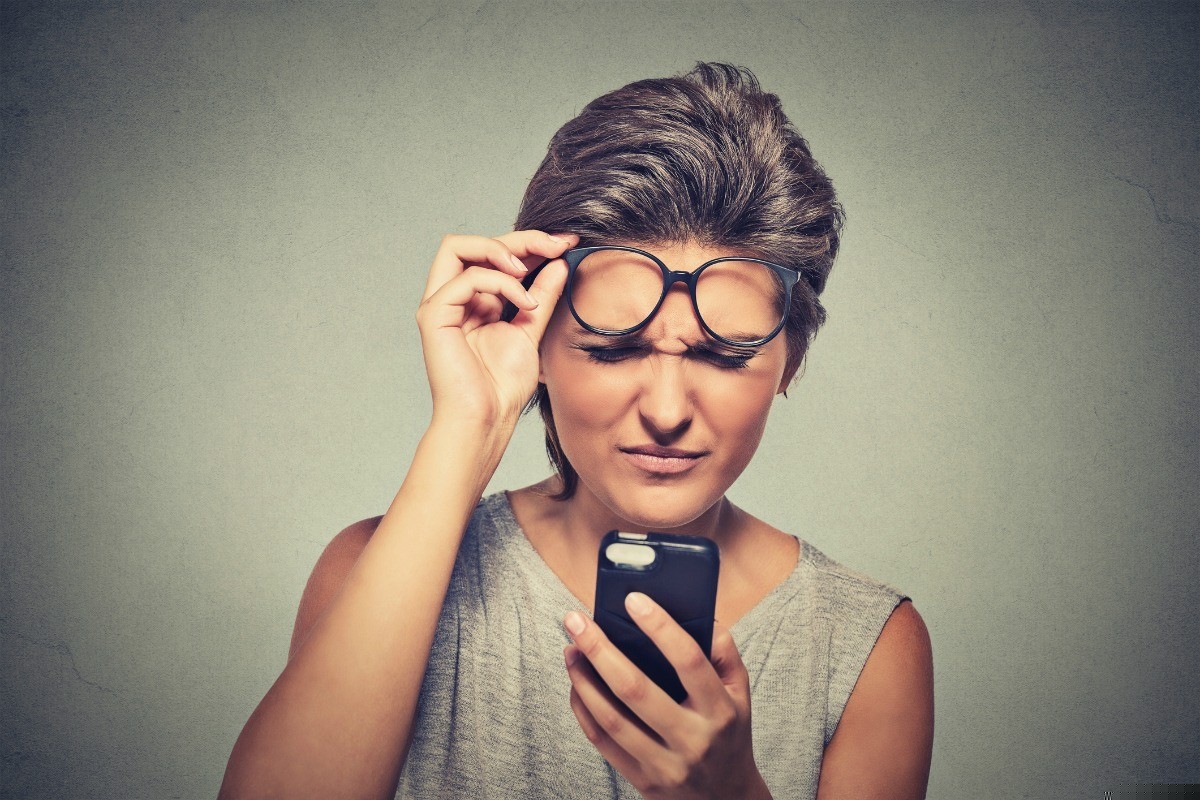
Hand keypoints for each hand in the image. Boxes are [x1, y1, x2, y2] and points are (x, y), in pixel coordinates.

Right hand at [415, 230, 577, 429]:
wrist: (487, 419)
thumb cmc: (502, 386)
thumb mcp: (532, 329)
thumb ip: (542, 296)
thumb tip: (560, 262)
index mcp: (473, 300)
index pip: (494, 255)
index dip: (529, 242)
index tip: (566, 242)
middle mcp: (452, 297)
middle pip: (476, 243)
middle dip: (520, 238)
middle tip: (556, 244)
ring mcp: (439, 304)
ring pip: (458, 246)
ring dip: (502, 250)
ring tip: (530, 271)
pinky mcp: (434, 315)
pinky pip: (467, 278)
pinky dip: (500, 284)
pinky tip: (524, 304)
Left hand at [562, 594, 770, 799]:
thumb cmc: (729, 734)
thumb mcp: (741, 694)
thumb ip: (724, 652)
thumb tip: (698, 614)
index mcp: (720, 711)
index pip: (689, 661)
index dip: (660, 627)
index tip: (633, 600)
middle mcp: (693, 739)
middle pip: (635, 689)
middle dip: (599, 649)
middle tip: (576, 620)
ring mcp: (665, 763)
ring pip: (611, 718)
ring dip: (583, 679)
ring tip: (570, 649)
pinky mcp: (642, 780)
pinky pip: (602, 743)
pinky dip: (583, 709)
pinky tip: (576, 684)